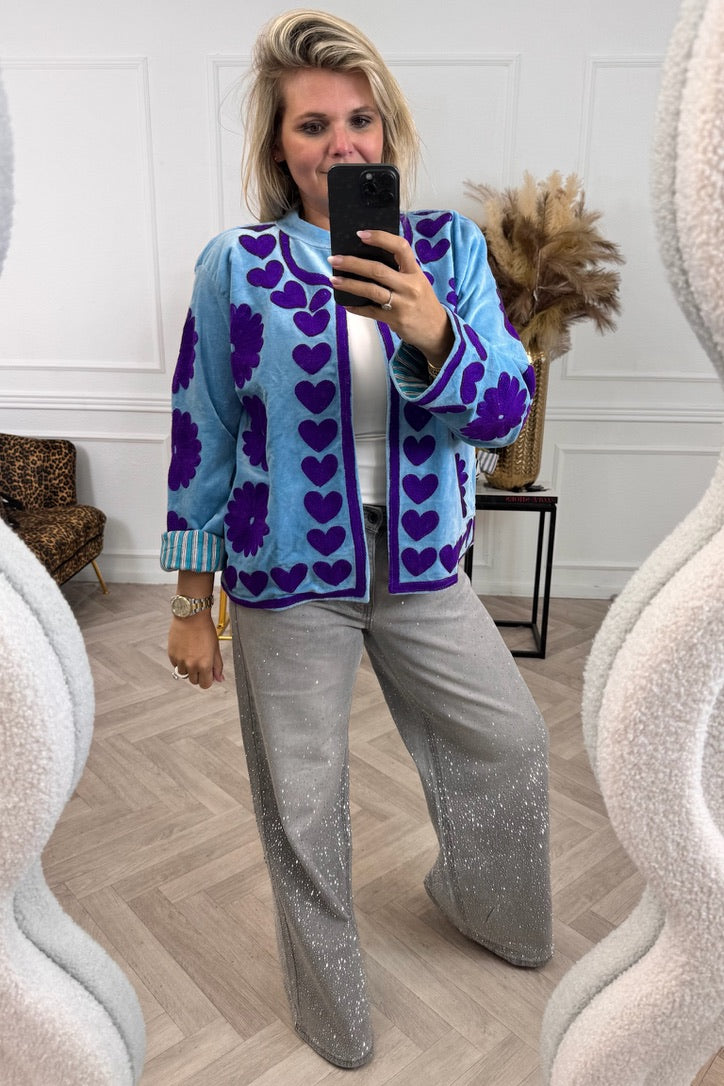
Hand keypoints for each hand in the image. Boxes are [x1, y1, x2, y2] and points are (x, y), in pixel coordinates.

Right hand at [168, 610, 223, 689]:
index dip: (207, 680)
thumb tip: (219, 678)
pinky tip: (185, 650)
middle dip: (198, 674)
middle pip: (194, 681)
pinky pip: (176, 665)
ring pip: (184, 674)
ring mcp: (180, 661)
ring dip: (188, 668)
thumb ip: (218, 666)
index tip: (208, 674)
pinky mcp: (172, 655)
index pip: (205, 685)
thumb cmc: (204, 629)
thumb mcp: (216, 648)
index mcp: (204, 664)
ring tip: (192, 655)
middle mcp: (191, 665)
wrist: (190, 617)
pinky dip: (180, 661)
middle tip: (200, 662)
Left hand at [328, 230, 453, 366]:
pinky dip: (356, 307)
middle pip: (378, 270)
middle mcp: (409, 286)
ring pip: (371, 290)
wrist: (436, 330)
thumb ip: (400, 270)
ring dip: (350, 284)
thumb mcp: (418, 281)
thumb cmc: (422, 301)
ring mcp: (402, 304)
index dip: (381, 238)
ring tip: (334, 279)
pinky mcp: (394, 320)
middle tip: (334, 259)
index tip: (361, 234)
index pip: (400, 248)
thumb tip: (368, 258)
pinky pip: (370, 312)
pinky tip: (345, 302)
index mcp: (415, 272)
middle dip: (353, 263)